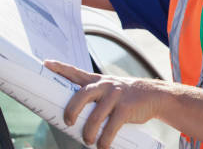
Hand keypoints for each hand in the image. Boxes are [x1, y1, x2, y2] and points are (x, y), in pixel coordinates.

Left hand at [44, 60, 165, 147]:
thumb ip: (96, 97)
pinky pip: (110, 128)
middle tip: (69, 122)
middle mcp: (106, 86)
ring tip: (88, 140)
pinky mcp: (125, 108)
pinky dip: (104, 140)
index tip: (46, 63)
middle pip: (82, 95)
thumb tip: (74, 117)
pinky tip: (102, 146)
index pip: (77, 72)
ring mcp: (116, 96)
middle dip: (71, 111)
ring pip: (95, 116)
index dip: (61, 68)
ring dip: (88, 133)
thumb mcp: (112, 90)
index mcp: (99, 81)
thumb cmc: (128, 97)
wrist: (155, 96)